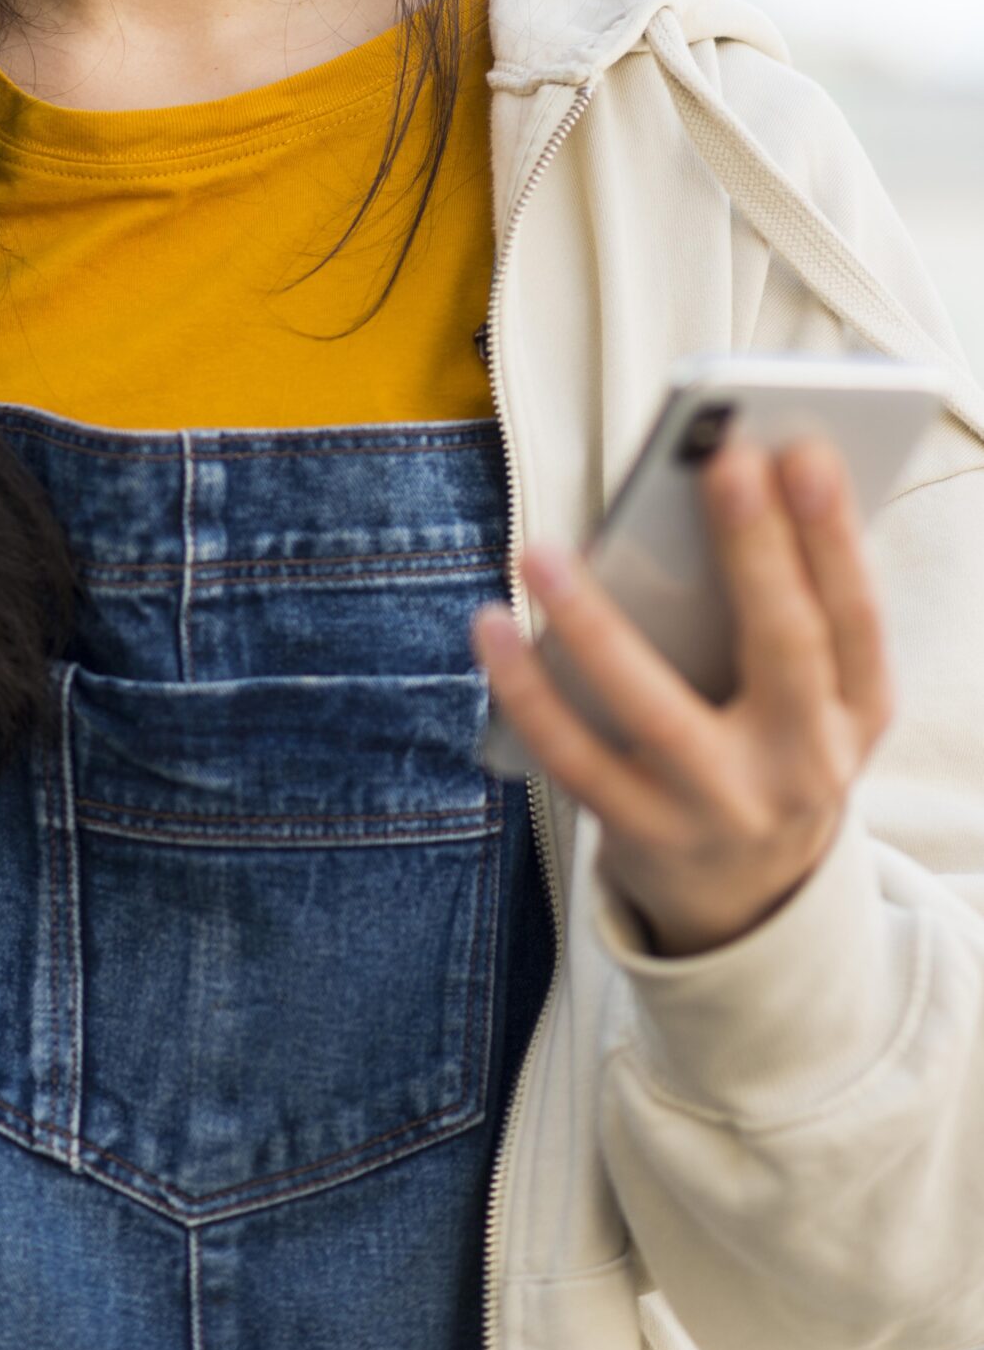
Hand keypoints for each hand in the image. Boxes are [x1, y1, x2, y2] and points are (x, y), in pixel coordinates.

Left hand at [471, 436, 894, 955]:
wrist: (749, 897)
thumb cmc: (767, 742)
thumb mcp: (812, 696)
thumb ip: (783, 608)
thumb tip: (729, 480)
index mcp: (858, 714)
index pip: (858, 617)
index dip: (835, 535)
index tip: (805, 452)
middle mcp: (806, 767)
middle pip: (786, 649)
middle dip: (757, 553)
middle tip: (722, 463)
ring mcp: (724, 809)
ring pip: (655, 711)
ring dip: (594, 624)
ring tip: (540, 551)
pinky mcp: (647, 836)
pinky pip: (574, 758)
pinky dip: (526, 690)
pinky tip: (490, 625)